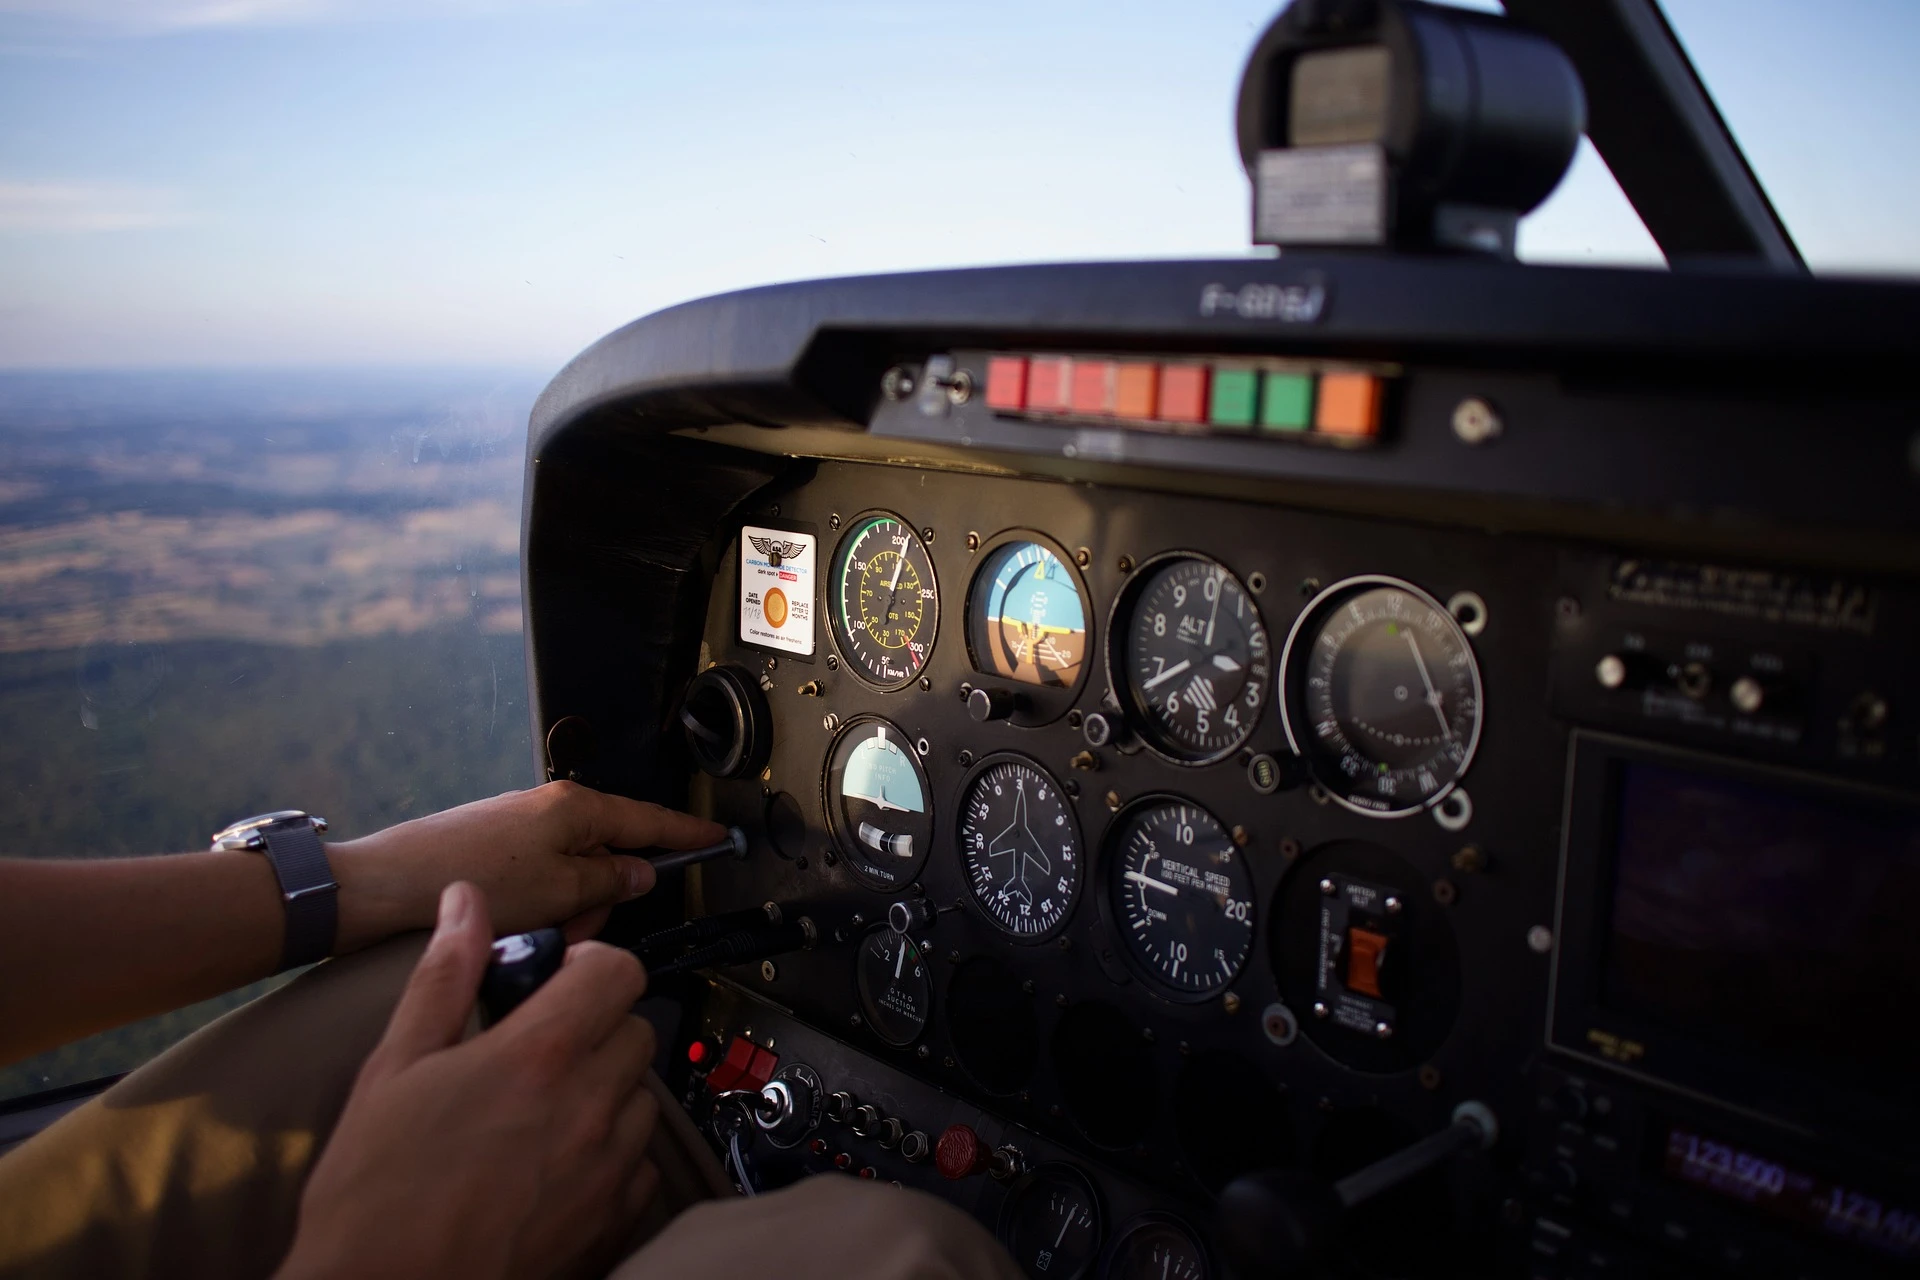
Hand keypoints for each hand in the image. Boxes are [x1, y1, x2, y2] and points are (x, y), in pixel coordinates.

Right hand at [277, 883, 660, 1279]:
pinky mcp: (614, 1222)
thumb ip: (444, 977)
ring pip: (643, 1098)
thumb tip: (466, 904)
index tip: (560, 979)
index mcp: (538, 1055)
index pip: (617, 970)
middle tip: (542, 1048)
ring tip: (545, 1112)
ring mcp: (608, 1169)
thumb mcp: (393, 1068)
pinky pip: (642, 1167)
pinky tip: (560, 1167)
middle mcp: (588, 1106)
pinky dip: (614, 1158)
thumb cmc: (373, 1193)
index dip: (590, 964)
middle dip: (597, 1025)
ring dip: (608, 1091)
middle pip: (635, 1029)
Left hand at [329, 781, 725, 951]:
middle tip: (576, 930)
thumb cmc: (473, 882)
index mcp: (575, 806)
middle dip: (602, 898)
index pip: (650, 820)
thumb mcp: (559, 892)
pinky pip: (541, 879)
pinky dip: (541, 906)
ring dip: (568, 909)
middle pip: (608, 854)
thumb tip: (639, 874)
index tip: (718, 839)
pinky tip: (516, 928)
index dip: (688, 835)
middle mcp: (549, 807)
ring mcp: (519, 827)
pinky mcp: (493, 849)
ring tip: (537, 933)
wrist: (385, 887)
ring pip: (573, 874)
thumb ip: (610, 883)